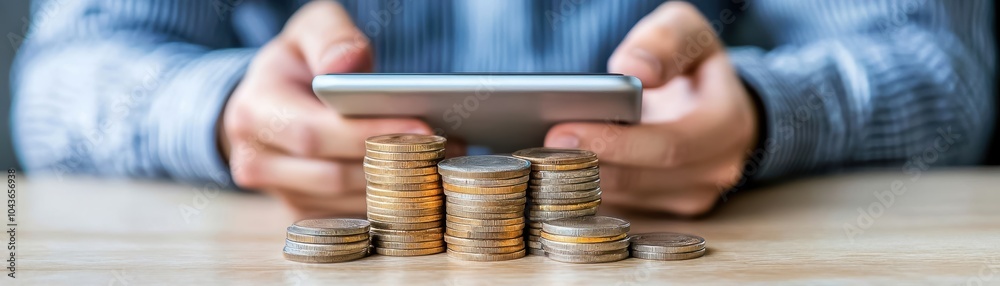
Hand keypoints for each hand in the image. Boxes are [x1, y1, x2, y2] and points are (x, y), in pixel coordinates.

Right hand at [219, 1, 430, 218]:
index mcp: (254, 112)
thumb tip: (346, 66)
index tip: (423, 128)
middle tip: (449, 147)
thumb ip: (330, 38)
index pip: (315, 134)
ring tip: (444, 161)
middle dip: (395, 163)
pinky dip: (389, 201)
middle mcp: (258, 160)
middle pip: (334, 175)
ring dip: (398, 187)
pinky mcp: (302, 211)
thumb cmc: (295, 64)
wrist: (267, 100)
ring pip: (346, 202)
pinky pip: (350, 217)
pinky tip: (422, 180)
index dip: (370, 134)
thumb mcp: (308, 31)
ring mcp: (279, 193)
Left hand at [545, 2, 757, 215]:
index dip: (613, 142)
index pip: (667, 144)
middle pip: (643, 178)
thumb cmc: (696, 66)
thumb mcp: (687, 32)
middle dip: (589, 163)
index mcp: (727, 123)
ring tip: (542, 157)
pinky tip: (561, 167)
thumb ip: (664, 40)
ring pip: (630, 197)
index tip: (564, 128)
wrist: (719, 104)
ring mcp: (697, 194)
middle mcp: (717, 168)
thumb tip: (632, 69)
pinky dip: (592, 187)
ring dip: (584, 180)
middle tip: (541, 147)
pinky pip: (627, 204)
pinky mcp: (674, 208)